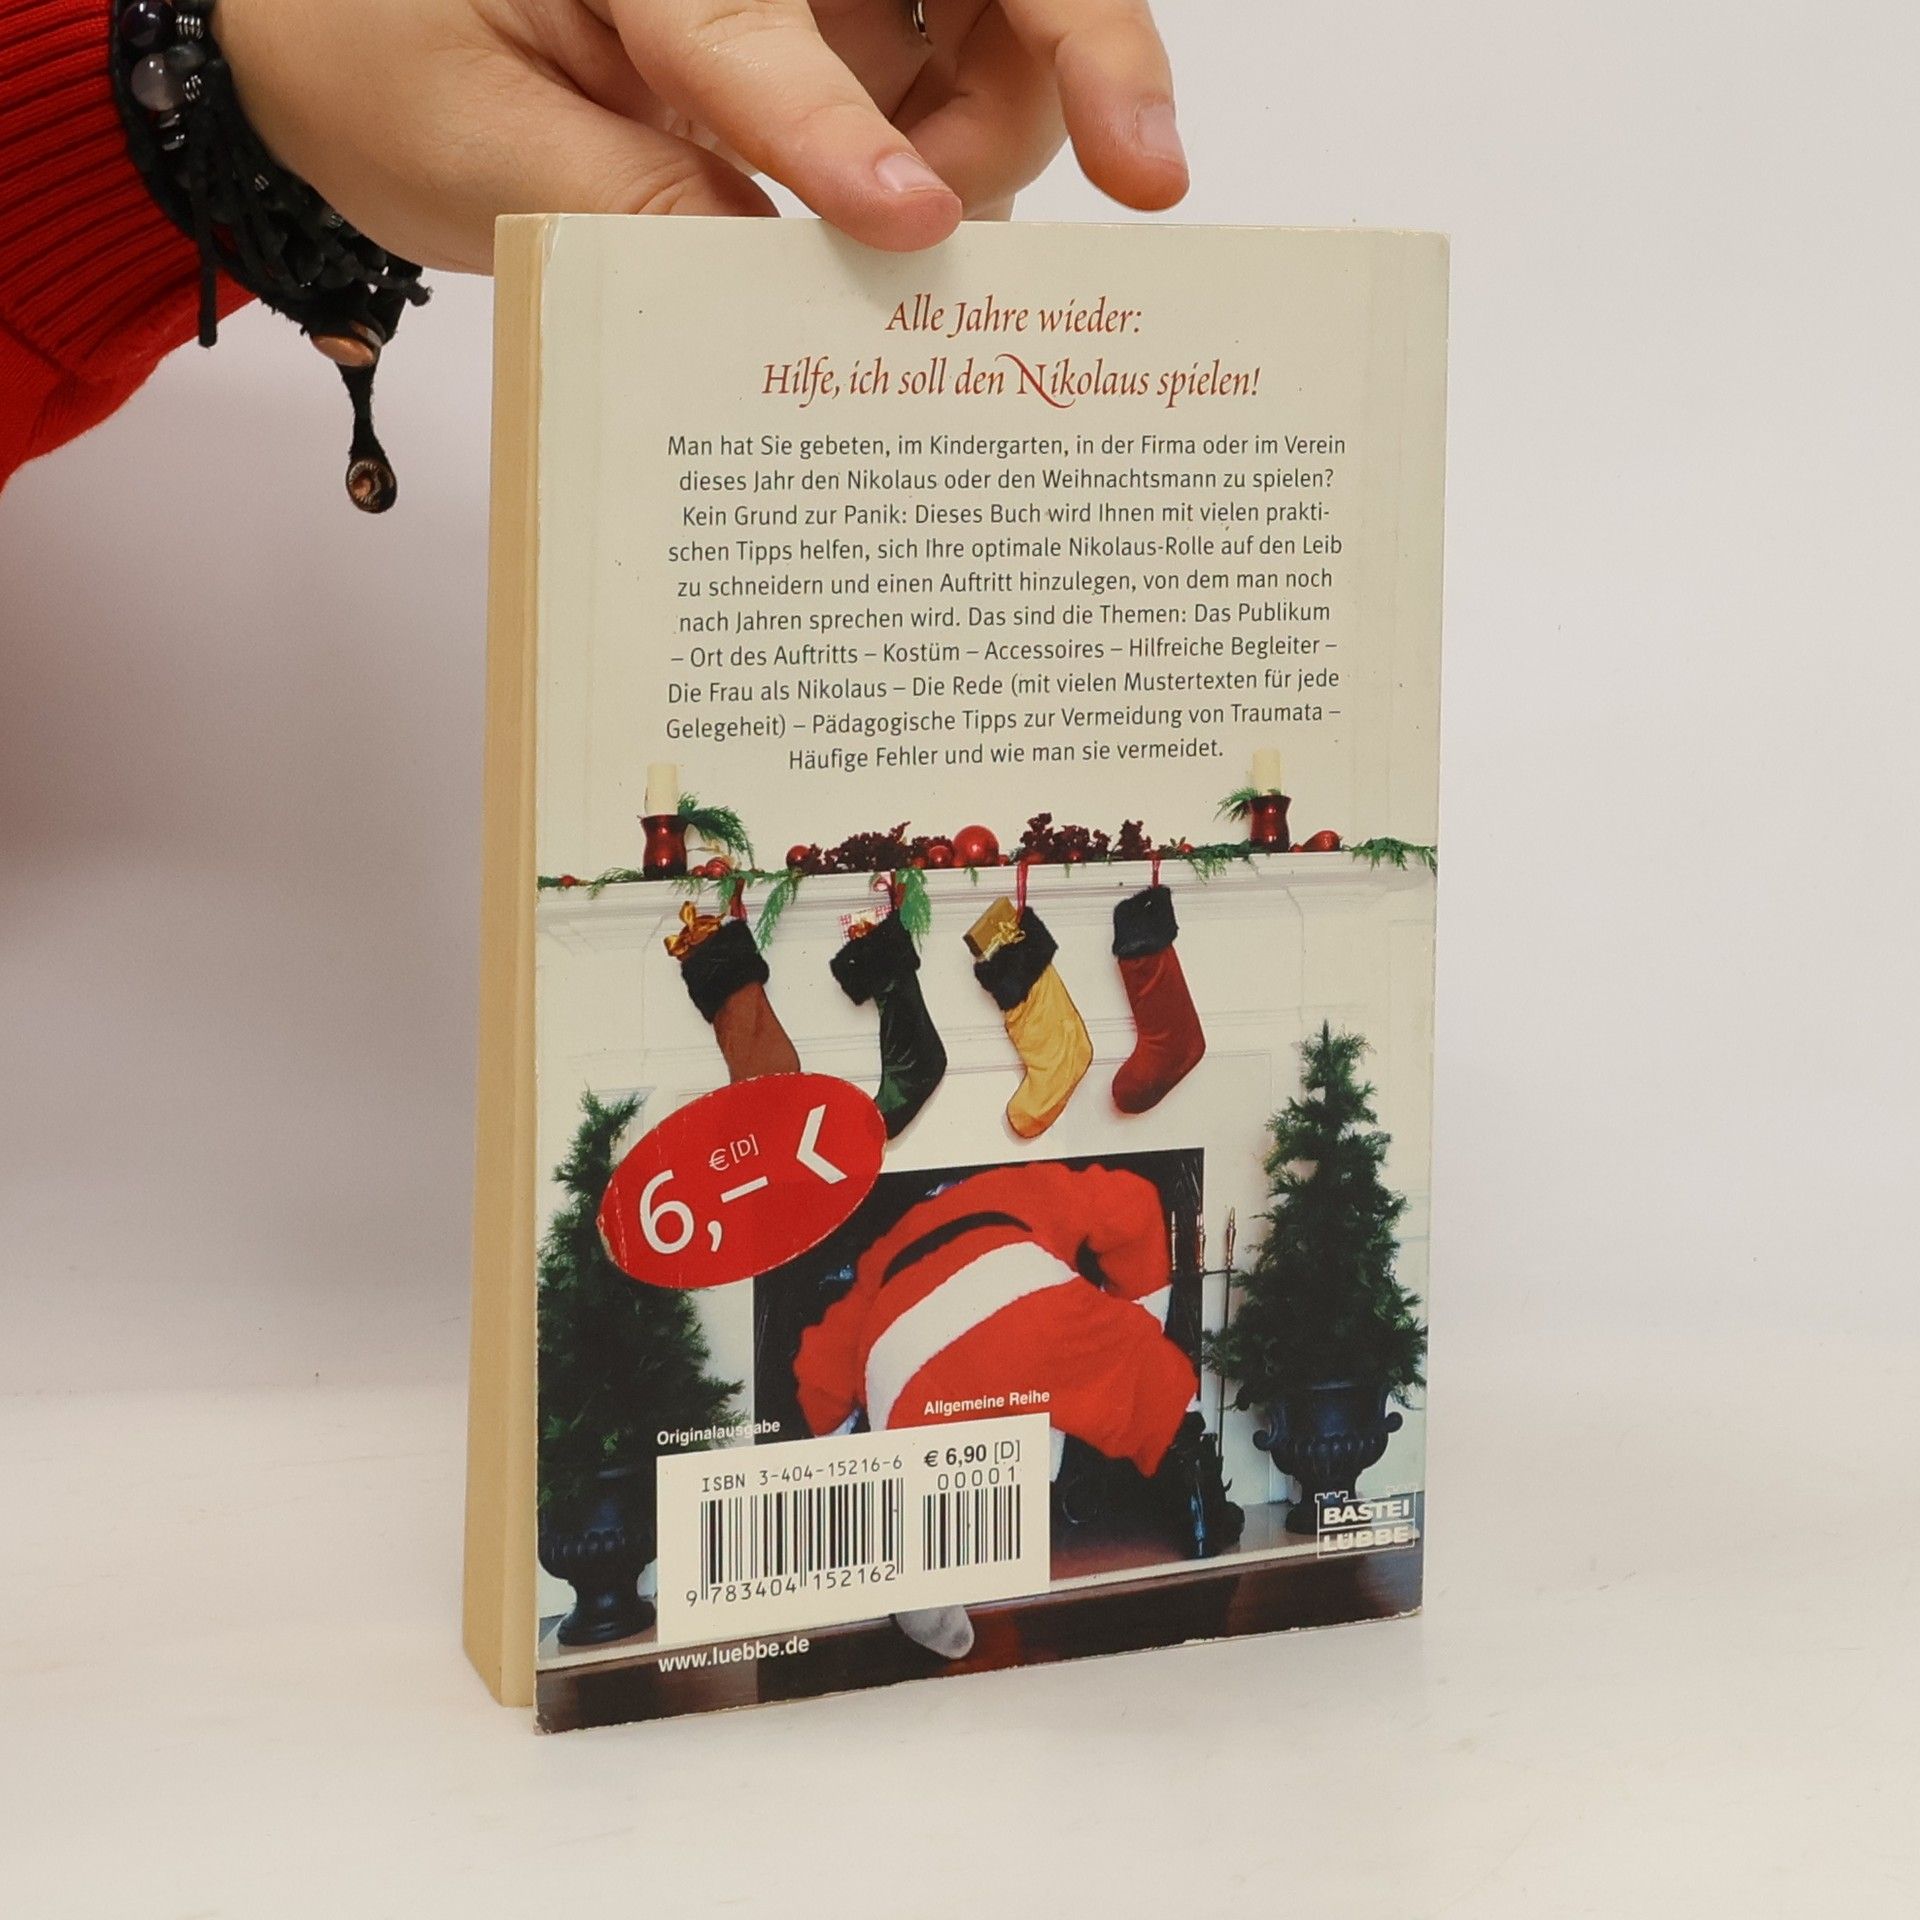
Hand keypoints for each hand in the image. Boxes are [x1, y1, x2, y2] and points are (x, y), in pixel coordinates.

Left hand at [214, 0, 1184, 270]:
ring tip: (931, 230)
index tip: (913, 220)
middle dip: (1075, 47)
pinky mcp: (831, 37)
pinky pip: (957, 89)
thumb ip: (638, 209)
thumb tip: (796, 286)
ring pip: (994, 31)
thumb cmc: (381, 57)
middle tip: (1145, 173)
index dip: (835, 119)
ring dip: (1010, 132)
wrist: (345, 36)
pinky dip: (974, 161)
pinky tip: (928, 227)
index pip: (748, 17)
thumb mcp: (480, 148)